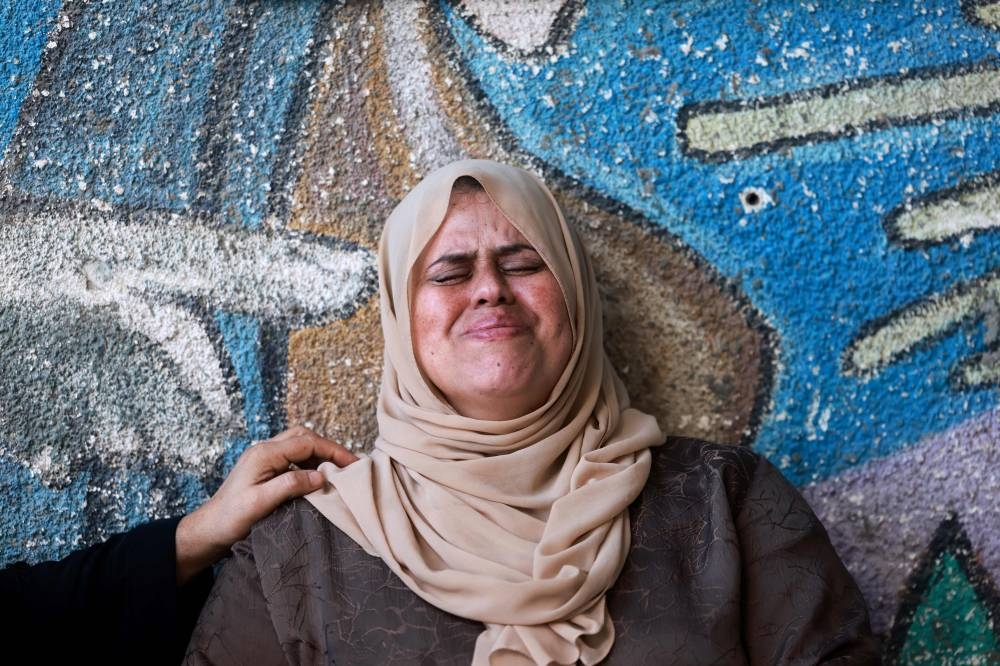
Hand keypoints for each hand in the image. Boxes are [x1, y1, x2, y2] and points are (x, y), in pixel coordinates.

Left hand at [175, 427, 358, 583]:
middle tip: (348, 465)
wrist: (209, 529)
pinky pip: (293, 457)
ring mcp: (264, 458)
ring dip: (320, 454)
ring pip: (299, 445)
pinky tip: (318, 478)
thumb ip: (290, 485)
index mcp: (264, 454)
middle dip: (329, 448)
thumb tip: (320, 476)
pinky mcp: (265, 468)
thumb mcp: (261, 503)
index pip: (306, 443)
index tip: (353, 464)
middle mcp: (264, 450)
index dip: (333, 451)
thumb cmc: (231, 518)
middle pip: (304, 437)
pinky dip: (310, 463)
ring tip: (337, 471)